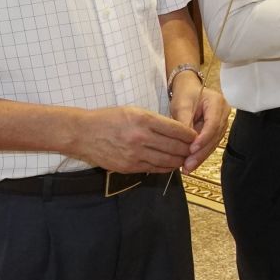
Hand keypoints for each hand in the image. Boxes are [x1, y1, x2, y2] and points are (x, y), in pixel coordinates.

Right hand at [70, 105, 197, 173]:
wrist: (83, 133)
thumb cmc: (109, 118)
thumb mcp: (134, 110)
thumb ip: (155, 120)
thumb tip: (177, 130)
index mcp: (144, 119)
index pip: (177, 130)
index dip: (190, 135)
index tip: (196, 135)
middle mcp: (141, 138)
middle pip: (175, 147)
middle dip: (188, 149)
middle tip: (195, 148)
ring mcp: (135, 154)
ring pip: (167, 161)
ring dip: (179, 160)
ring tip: (185, 157)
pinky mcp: (129, 167)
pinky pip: (154, 169)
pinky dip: (166, 167)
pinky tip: (171, 164)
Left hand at [168, 76, 228, 172]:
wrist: (188, 90)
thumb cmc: (185, 94)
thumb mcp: (182, 105)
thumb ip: (184, 122)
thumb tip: (185, 142)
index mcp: (217, 103)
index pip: (213, 123)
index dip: (204, 138)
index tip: (192, 149)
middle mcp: (223, 114)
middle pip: (215, 136)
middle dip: (201, 152)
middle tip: (188, 165)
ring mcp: (222, 123)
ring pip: (213, 143)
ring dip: (201, 156)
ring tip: (187, 168)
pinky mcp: (216, 132)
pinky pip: (209, 144)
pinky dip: (200, 154)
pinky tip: (191, 163)